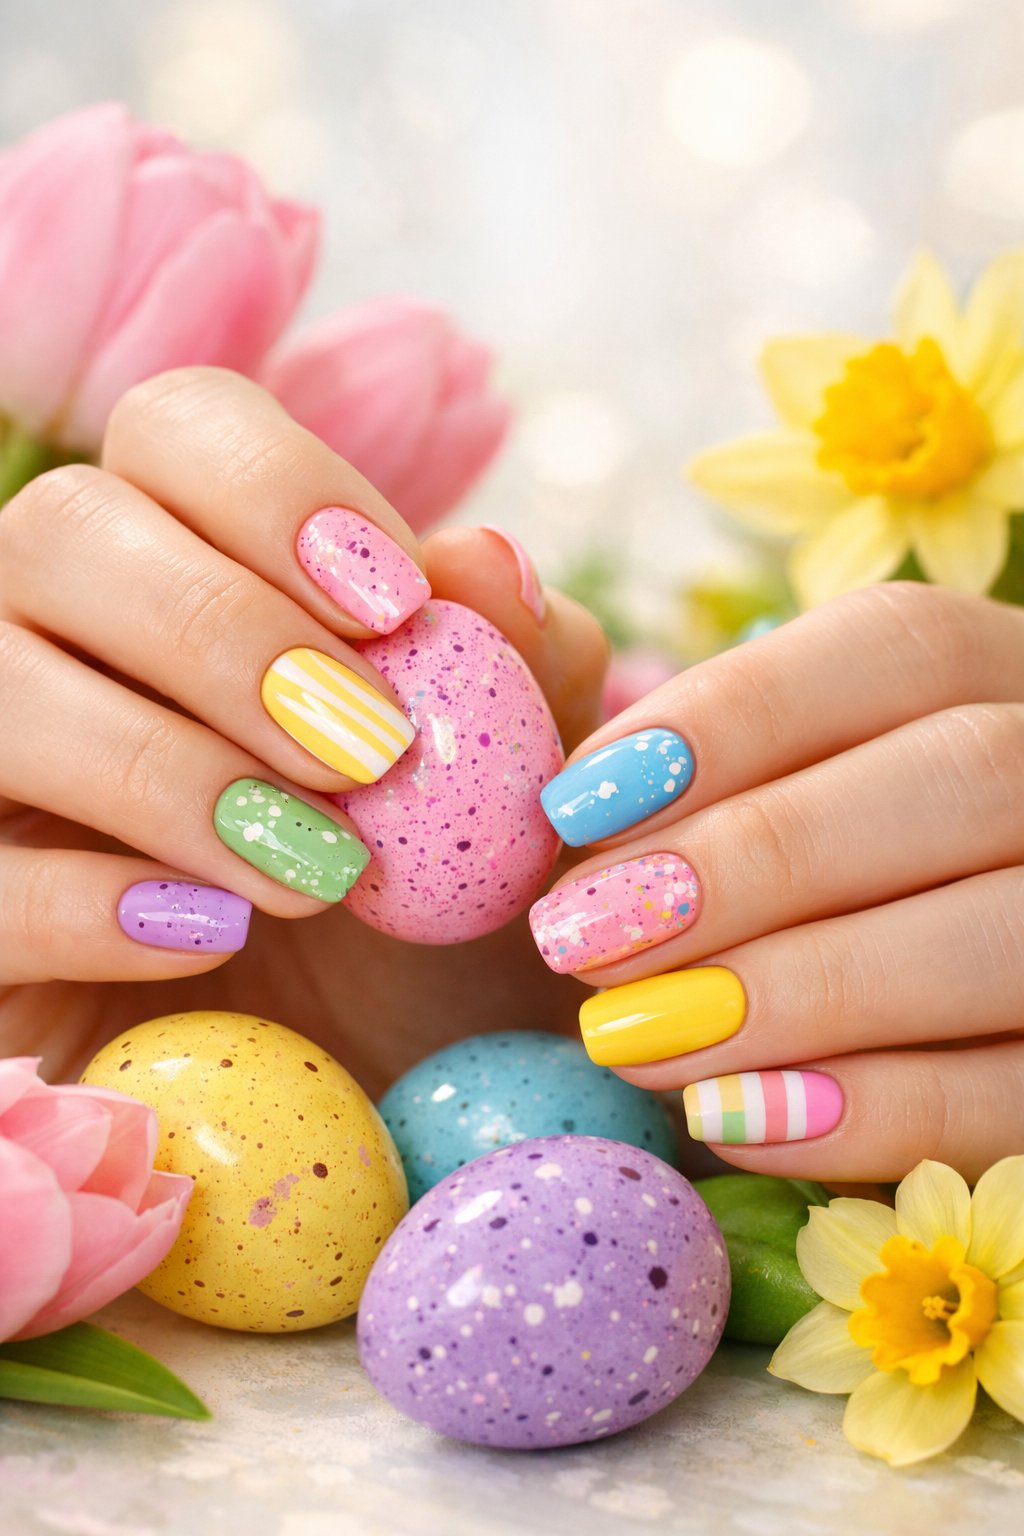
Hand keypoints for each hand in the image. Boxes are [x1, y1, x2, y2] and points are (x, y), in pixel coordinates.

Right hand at [0, 368, 606, 1092]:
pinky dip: (85, 901)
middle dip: (226, 632)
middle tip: (367, 750)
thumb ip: (519, 673)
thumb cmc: (433, 921)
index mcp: (191, 564)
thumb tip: (489, 560)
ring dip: (169, 765)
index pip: (181, 428)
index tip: (396, 607)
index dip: (280, 490)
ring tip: (320, 869)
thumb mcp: (511, 798)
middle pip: (65, 526)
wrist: (364, 1095)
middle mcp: (57, 635)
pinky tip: (208, 937)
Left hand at [530, 582, 1023, 1182]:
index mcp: (988, 673)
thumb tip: (489, 577)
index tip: (571, 805)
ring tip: (629, 1036)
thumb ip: (586, 680)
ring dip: (803, 990)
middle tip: (579, 937)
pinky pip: (1023, 1098)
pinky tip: (726, 1119)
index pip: (893, 646)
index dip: (729, 718)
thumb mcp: (680, 773)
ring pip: (1006, 934)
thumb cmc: (724, 886)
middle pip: (962, 776)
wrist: (839, 1037)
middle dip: (757, 860)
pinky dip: (874, 1114)